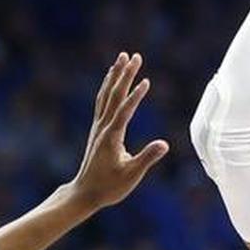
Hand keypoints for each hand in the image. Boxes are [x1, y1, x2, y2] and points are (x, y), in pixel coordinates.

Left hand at [73, 53, 168, 210]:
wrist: (85, 193)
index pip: (125, 110)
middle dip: (125, 74)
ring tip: (122, 57)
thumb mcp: (131, 175)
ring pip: (106, 95)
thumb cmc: (109, 187)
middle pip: (114, 95)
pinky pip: (102, 101)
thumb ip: (147, 158)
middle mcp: (103, 127)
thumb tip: (164, 144)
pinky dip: (108, 87)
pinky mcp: (97, 129)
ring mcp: (98, 127)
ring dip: (115, 75)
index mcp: (112, 137)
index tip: (147, 80)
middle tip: (136, 56)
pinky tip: (111, 79)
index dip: (136, 95)